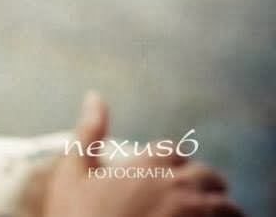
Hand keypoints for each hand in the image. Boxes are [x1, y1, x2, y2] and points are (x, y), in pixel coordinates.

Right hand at [41, 91, 243, 216]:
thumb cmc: (77, 214)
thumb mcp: (73, 172)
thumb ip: (89, 133)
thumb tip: (95, 95)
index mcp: (147, 164)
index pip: (174, 151)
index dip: (171, 160)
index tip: (165, 173)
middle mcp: (176, 186)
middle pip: (207, 175)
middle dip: (202, 182)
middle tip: (191, 195)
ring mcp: (192, 214)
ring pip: (226, 205)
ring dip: (220, 206)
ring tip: (207, 214)